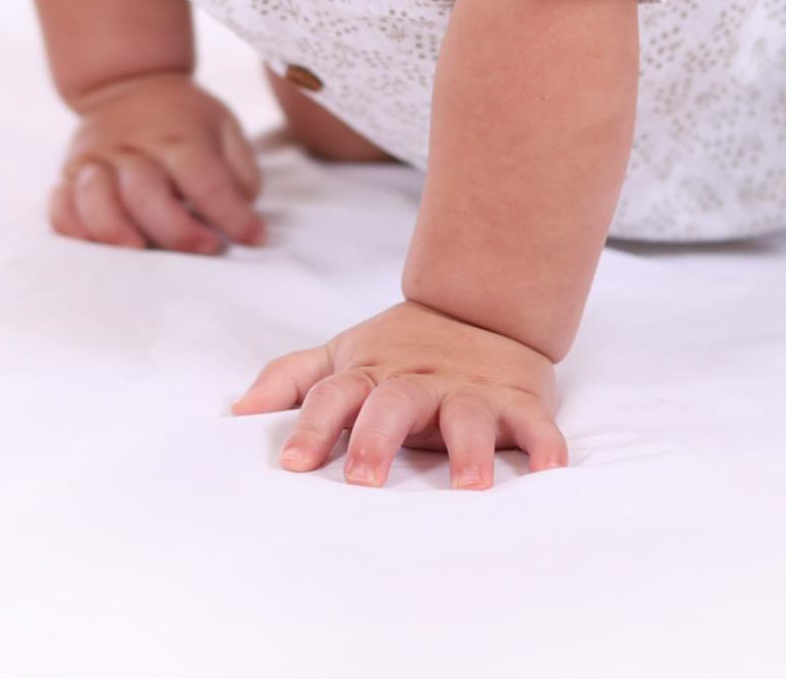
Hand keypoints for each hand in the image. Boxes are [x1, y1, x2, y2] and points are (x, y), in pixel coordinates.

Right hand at [49, 70, 264, 253]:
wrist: (127, 83)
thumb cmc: (183, 120)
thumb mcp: (224, 128)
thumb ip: (239, 174)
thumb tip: (242, 221)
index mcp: (177, 134)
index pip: (204, 178)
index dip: (229, 214)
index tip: (252, 237)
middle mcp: (132, 145)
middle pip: (146, 191)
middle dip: (175, 229)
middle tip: (203, 248)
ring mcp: (96, 158)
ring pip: (95, 197)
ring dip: (114, 230)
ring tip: (138, 248)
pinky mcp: (69, 173)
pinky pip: (59, 205)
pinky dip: (72, 228)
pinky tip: (94, 244)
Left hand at [231, 300, 567, 489]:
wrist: (485, 300)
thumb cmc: (404, 347)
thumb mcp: (345, 353)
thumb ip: (293, 378)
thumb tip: (237, 413)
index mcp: (373, 374)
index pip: (335, 395)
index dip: (314, 426)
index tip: (294, 463)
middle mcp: (419, 382)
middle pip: (394, 404)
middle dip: (378, 439)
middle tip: (364, 480)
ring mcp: (470, 391)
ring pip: (467, 416)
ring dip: (469, 448)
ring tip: (469, 484)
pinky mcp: (518, 399)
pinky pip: (534, 422)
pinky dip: (544, 443)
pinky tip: (548, 468)